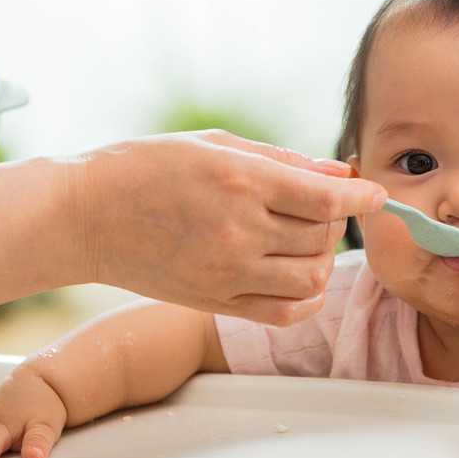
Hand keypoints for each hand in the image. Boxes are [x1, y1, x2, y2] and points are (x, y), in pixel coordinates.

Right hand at [75, 131, 386, 323]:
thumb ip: (282, 160)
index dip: (362, 195)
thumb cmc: (144, 167)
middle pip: (324, 236)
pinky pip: (283, 312)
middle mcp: (239, 230)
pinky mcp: (215, 301)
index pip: (327, 195)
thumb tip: (337, 170)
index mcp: (241, 181)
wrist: (83, 216)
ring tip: (306, 240)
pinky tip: (297, 277)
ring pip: (311, 277)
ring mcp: (227, 272)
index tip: (375, 193)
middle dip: (336, 219)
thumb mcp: (215, 145)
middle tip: (322, 206)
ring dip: (322, 258)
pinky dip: (304, 298)